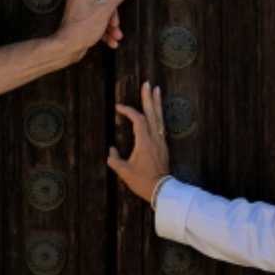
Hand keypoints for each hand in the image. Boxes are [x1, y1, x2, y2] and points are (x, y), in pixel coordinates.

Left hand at [57, 0, 129, 57]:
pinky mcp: (80, 24)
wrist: (67, 47)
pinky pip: (96, 23)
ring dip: (111, 25)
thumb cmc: (82, 29)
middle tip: (115, 22)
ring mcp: (80, 12)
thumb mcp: (105, 10)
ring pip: (100, 13)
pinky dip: (104, 31)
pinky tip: (110, 41)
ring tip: (116, 35)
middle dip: (113, 12)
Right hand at [108, 82, 171, 202]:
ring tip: (156, 89)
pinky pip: (161, 125)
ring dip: (157, 103)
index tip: (118, 107)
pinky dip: (159, 114)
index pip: (138, 120)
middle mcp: (155, 138)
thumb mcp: (124, 172)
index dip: (129, 111)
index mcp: (145, 142)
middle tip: (147, 83)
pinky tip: (158, 110)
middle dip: (148, 98)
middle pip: (152, 113)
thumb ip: (115, 159)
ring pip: (159, 117)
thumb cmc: (142, 181)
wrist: (162, 190)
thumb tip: (111, 150)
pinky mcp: (163, 146)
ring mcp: (161, 141)